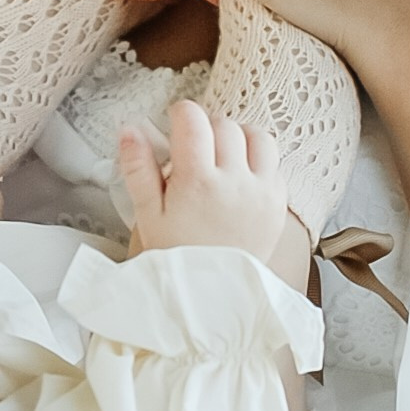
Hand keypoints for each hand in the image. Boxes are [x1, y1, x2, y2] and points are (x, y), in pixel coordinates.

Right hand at [118, 100, 289, 261]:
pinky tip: (240, 177)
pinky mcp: (278, 204)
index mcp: (197, 181)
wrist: (212, 296)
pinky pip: (275, 164)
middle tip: (194, 148)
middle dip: (207, 128)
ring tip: (223, 155)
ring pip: (258, 136)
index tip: (175, 123)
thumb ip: (138, 168)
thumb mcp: (147, 215)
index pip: (193, 119)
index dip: (181, 114)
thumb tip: (131, 129)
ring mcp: (261, 192)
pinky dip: (259, 161)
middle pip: (224, 124)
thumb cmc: (176, 257)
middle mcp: (234, 181)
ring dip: (239, 137)